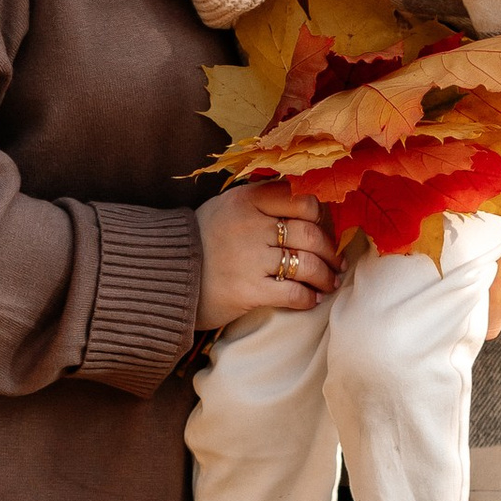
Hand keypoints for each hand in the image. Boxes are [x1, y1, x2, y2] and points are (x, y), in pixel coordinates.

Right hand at [196, 181, 337, 329]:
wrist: (165, 273)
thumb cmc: (201, 240)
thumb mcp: (226, 207)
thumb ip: (261, 202)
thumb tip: (307, 208)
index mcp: (248, 200)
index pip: (302, 200)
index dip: (321, 217)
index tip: (325, 230)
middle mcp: (251, 225)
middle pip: (310, 234)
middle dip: (330, 251)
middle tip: (335, 262)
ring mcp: (250, 258)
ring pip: (307, 264)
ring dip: (326, 276)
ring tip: (329, 282)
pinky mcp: (249, 290)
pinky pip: (294, 293)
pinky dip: (309, 298)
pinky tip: (312, 300)